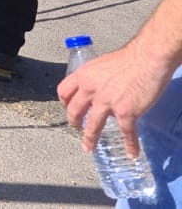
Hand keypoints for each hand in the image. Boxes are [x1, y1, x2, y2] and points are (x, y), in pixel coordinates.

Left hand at [58, 46, 172, 157]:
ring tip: (89, 147)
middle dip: (74, 123)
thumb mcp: (101, 64)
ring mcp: (107, 102)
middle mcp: (90, 90)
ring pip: (93, 125)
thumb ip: (96, 78)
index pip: (64, 92)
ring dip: (90, 139)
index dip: (65, 103)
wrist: (147, 58)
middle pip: (74, 111)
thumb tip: (99, 88)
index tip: (69, 109)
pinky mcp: (125, 111)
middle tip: (77, 128)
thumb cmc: (128, 58)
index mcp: (83, 76)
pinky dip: (130, 144)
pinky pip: (126, 132)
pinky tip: (132, 152)